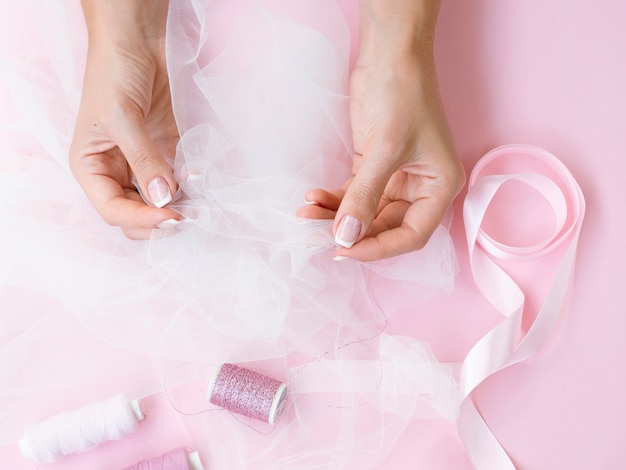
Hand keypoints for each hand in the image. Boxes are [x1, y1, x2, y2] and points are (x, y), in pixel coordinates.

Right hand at [70, 0, 179, 238]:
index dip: (141, 219)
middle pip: (135, 214)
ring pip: (159, 203)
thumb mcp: (122, 118)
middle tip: (187, 217)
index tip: (171, 217)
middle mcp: (115, 171)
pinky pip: (178, 181)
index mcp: (91, 167)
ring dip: (178, 207)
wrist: (136, 40)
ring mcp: (142, 164)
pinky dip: (190, 186)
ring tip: (199, 204)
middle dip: (159, 220)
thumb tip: (163, 197)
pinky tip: (201, 178)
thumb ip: (143, 160)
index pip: (113, 210)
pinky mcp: (165, 153)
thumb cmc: (114, 73)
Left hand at [297, 0, 464, 260]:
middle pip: (385, 227)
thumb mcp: (384, 150)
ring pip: (365, 212)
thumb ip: (364, 197)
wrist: (390, 54)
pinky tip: (312, 196)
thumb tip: (345, 237)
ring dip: (336, 215)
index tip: (344, 249)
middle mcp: (421, 188)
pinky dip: (334, 198)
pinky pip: (354, 193)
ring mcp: (397, 178)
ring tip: (306, 212)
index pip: (411, 235)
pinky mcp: (375, 167)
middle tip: (318, 235)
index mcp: (440, 188)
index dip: (379, 248)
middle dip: (351, 231)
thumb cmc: (403, 95)